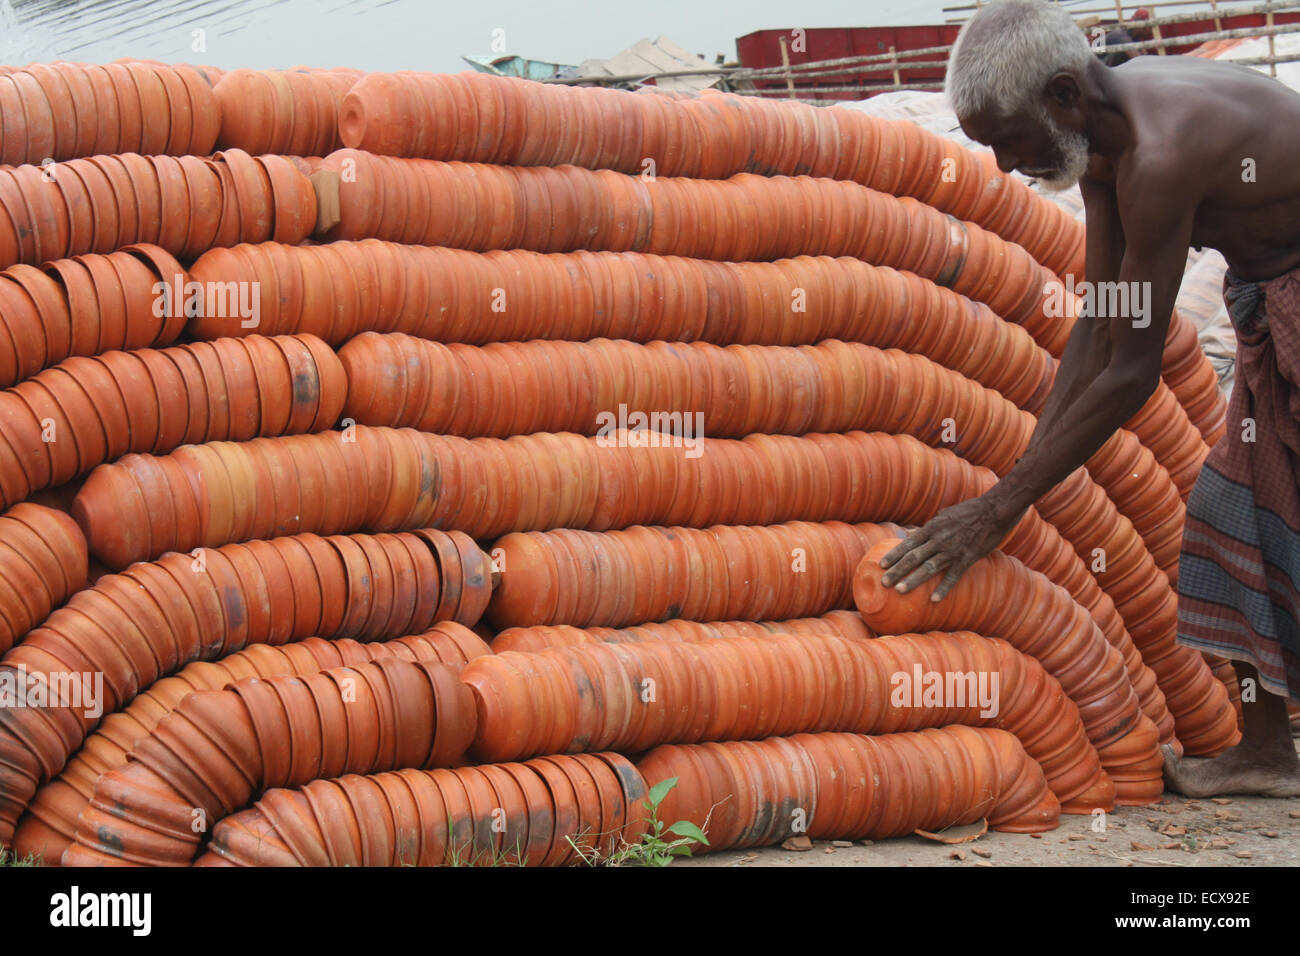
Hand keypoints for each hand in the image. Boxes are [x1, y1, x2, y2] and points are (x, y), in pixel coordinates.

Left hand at [878, 494, 1018, 600]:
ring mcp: (952, 550)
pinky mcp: (967, 558)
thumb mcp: (945, 515)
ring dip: (913, 580)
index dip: (894, 555)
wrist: (994, 511)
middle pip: (913, 557)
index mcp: (932, 528)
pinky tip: (934, 599)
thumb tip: (911, 533)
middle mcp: (939, 539)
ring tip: (900, 590)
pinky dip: (943, 588)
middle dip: (897, 570)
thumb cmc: (969, 511)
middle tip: (884, 582)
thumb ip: (928, 527)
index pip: (907, 543)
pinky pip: (953, 576)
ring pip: (929, 567)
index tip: (881, 565)